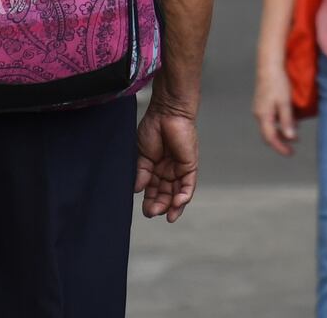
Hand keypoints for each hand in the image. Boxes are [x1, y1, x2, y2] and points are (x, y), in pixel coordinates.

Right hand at [135, 101, 198, 222]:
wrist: (167, 112)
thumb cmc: (153, 127)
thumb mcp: (141, 154)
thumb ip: (141, 172)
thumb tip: (137, 190)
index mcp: (154, 168)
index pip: (153, 190)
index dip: (150, 202)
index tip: (145, 211)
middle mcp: (168, 171)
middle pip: (165, 194)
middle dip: (160, 206)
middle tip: (152, 213)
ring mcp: (179, 169)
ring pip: (178, 193)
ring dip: (173, 206)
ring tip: (167, 215)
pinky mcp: (190, 165)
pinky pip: (188, 185)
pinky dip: (184, 196)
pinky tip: (177, 204)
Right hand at [252, 62, 296, 156]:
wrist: (269, 66)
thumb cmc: (277, 83)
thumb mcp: (285, 103)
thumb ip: (287, 121)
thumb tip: (290, 138)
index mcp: (263, 116)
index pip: (271, 138)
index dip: (281, 147)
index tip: (290, 153)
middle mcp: (258, 114)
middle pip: (268, 134)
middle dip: (281, 141)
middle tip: (294, 146)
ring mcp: (259, 108)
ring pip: (270, 125)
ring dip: (282, 131)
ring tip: (295, 132)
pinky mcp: (262, 103)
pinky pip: (270, 117)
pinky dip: (280, 122)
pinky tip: (290, 119)